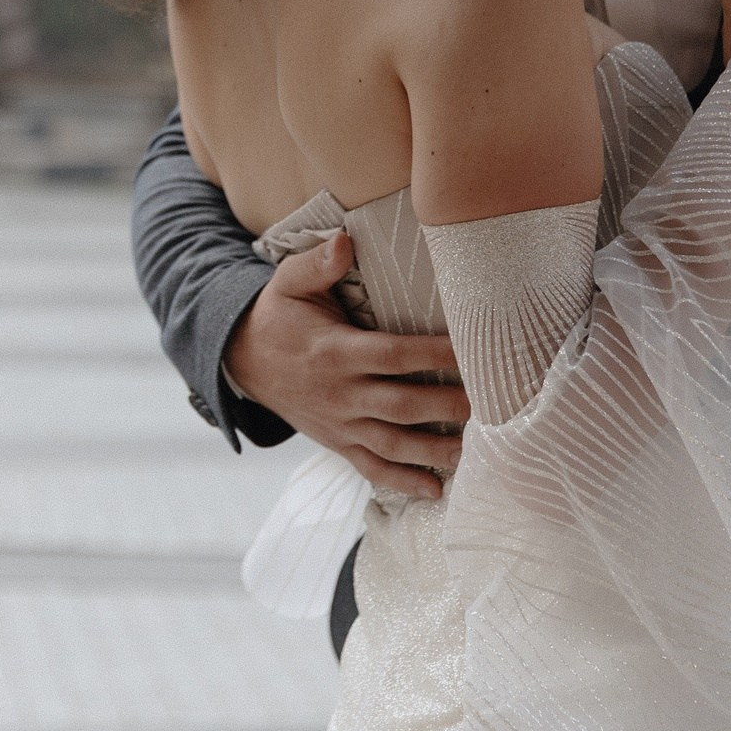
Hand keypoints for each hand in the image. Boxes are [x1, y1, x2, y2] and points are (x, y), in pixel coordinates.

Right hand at [222, 229, 465, 497]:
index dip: (433, 354)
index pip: (393, 355)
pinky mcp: (337, 442)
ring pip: (392, 444)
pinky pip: (370, 468)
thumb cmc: (278, 316)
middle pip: (401, 405)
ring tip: (473, 450)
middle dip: (446, 407)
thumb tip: (345, 240)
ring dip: (433, 450)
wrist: (242, 360)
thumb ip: (318, 263)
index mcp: (334, 352)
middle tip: (489, 405)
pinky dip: (402, 483)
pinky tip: (435, 490)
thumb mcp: (288, 282)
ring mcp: (339, 423)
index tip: (470, 350)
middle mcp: (339, 393)